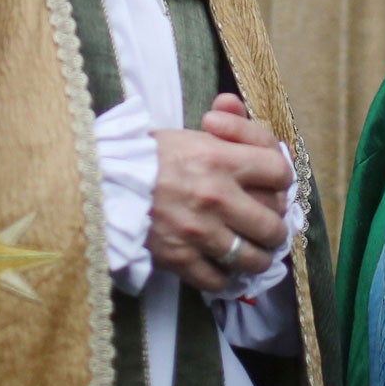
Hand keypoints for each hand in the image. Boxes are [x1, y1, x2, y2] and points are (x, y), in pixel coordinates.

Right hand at [149, 99, 293, 293]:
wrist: (102, 183)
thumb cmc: (147, 156)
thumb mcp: (189, 133)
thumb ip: (224, 124)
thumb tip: (236, 106)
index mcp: (221, 159)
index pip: (279, 172)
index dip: (281, 180)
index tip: (274, 187)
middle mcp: (217, 197)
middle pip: (273, 225)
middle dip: (275, 227)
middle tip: (268, 227)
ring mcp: (200, 232)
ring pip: (251, 258)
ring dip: (257, 257)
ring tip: (253, 253)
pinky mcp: (180, 259)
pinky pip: (218, 280)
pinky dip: (225, 278)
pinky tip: (223, 269)